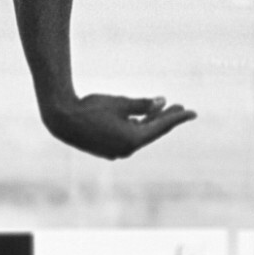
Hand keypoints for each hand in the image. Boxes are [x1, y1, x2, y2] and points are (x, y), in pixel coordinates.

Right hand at [46, 93, 196, 159]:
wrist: (60, 119)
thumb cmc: (90, 108)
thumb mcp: (119, 103)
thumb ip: (142, 104)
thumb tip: (162, 102)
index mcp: (132, 140)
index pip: (161, 127)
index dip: (177, 118)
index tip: (193, 112)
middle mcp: (126, 150)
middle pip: (152, 132)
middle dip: (165, 119)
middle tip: (180, 108)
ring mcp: (116, 152)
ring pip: (139, 136)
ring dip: (150, 123)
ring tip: (160, 110)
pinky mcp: (107, 149)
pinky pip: (128, 138)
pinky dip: (136, 128)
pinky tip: (139, 119)